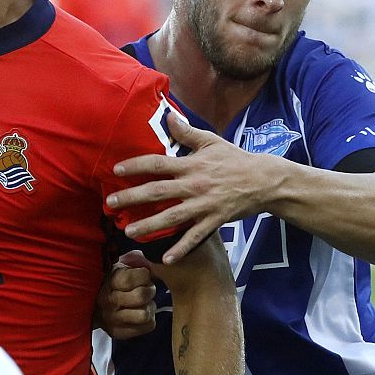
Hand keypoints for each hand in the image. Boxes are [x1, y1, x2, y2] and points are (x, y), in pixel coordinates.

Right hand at [92, 251, 157, 338]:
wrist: (92, 307)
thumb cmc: (112, 283)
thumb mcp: (118, 266)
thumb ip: (133, 260)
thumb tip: (147, 259)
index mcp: (108, 282)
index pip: (131, 278)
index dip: (144, 275)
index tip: (143, 275)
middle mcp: (108, 302)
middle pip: (141, 296)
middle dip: (150, 290)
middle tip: (147, 289)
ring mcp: (113, 320)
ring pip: (145, 314)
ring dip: (150, 307)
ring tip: (144, 303)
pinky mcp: (119, 333)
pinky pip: (148, 326)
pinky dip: (150, 319)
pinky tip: (141, 313)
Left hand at [109, 109, 274, 264]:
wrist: (264, 180)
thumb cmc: (236, 159)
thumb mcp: (211, 142)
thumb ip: (187, 132)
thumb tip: (168, 116)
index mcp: (191, 165)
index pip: (157, 164)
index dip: (135, 165)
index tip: (116, 169)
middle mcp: (193, 185)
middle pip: (157, 192)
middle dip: (131, 197)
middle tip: (110, 203)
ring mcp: (203, 205)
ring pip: (171, 217)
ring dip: (148, 225)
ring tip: (128, 232)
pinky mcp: (214, 221)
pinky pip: (195, 237)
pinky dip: (181, 248)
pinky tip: (166, 258)